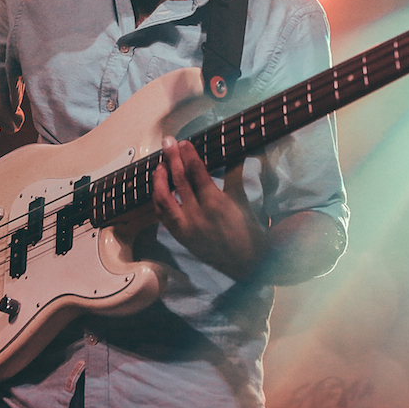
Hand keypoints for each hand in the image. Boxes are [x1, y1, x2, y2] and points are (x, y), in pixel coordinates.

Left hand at [151, 136, 268, 280]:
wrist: (246, 265)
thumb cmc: (250, 232)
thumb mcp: (244, 202)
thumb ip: (236, 177)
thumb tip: (236, 155)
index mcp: (216, 204)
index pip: (196, 173)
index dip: (188, 155)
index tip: (184, 142)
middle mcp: (197, 215)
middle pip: (179, 180)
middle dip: (172, 158)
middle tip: (168, 142)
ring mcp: (185, 227)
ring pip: (164, 198)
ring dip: (160, 179)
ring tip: (160, 164)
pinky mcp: (180, 237)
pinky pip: (162, 215)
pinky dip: (158, 199)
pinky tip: (159, 187)